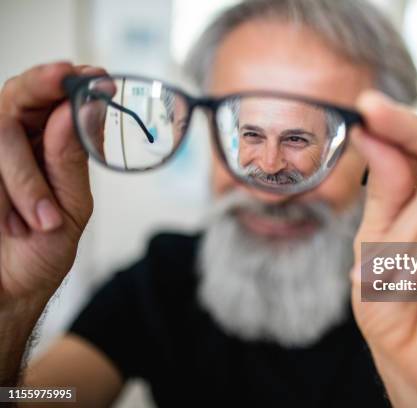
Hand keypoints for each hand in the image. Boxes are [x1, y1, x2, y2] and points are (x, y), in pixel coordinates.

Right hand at [0, 62, 104, 299]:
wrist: (9, 292)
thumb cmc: (42, 248)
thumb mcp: (70, 207)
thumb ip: (69, 162)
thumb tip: (73, 114)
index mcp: (43, 148)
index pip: (49, 102)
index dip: (66, 82)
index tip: (92, 73)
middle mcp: (11, 146)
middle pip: (16, 99)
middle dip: (39, 88)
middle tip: (64, 78)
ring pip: (0, 130)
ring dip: (24, 176)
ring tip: (44, 220)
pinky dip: (7, 193)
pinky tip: (18, 224)